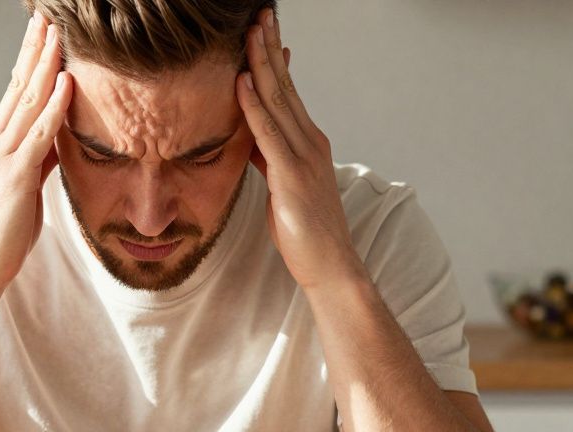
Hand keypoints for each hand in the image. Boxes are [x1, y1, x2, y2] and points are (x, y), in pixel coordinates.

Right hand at [0, 13, 71, 290]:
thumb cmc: (4, 230)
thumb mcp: (27, 184)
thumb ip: (40, 156)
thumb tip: (58, 136)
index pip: (16, 91)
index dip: (30, 60)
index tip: (43, 33)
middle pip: (19, 85)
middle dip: (35, 49)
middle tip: (47, 17)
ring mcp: (4, 156)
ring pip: (29, 101)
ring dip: (45, 65)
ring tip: (57, 34)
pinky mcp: (16, 175)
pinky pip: (40, 134)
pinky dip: (54, 107)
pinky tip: (66, 83)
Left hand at [236, 9, 363, 290]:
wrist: (330, 266)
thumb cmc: (304, 230)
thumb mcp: (281, 184)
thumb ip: (267, 156)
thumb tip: (248, 136)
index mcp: (307, 142)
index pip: (287, 91)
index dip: (274, 58)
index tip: (262, 29)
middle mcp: (309, 142)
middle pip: (285, 85)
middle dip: (270, 47)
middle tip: (261, 14)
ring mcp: (303, 157)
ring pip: (279, 101)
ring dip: (262, 64)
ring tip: (250, 32)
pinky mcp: (292, 177)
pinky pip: (268, 134)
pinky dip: (254, 106)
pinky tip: (242, 82)